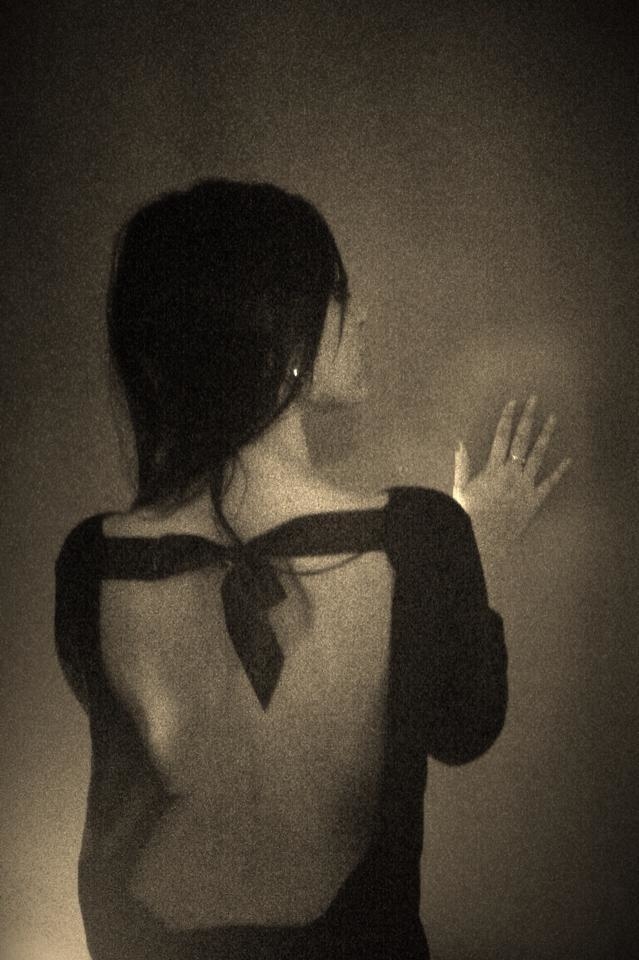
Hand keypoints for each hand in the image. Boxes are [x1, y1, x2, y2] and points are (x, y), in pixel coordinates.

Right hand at [453, 396, 571, 561]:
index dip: (507, 417)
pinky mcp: (534, 500)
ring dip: (546, 436)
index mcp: (493, 469)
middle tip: (535, 400)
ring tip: (553, 418)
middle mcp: (511, 473)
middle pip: (522, 439)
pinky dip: (559, 471)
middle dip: (528, 417)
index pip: (501, 436)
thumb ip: (462, 464)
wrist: (483, 541)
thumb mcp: (459, 488)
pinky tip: (568, 460)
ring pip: (538, 455)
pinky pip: (549, 483)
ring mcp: (525, 486)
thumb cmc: (467, 516)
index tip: (513, 402)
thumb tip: (460, 442)